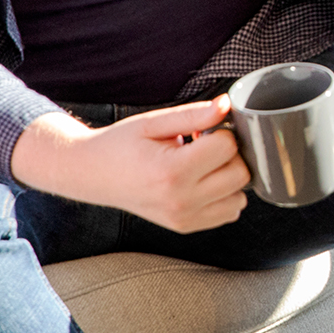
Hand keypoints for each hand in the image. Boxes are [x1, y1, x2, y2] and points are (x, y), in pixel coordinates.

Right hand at [9, 95, 250, 232]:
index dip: (219, 131)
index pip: (228, 147)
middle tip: (202, 144)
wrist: (93, 174)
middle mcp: (182, 201)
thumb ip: (194, 114)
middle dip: (228, 153)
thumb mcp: (154, 122)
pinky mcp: (186, 226)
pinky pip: (229, 212)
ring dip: (229, 176)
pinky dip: (224, 195)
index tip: (200, 130)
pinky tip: (202, 180)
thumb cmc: (121, 145)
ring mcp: (184, 218)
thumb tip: (227, 105)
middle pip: (240, 173)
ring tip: (201, 163)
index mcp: (173, 172)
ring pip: (240, 196)